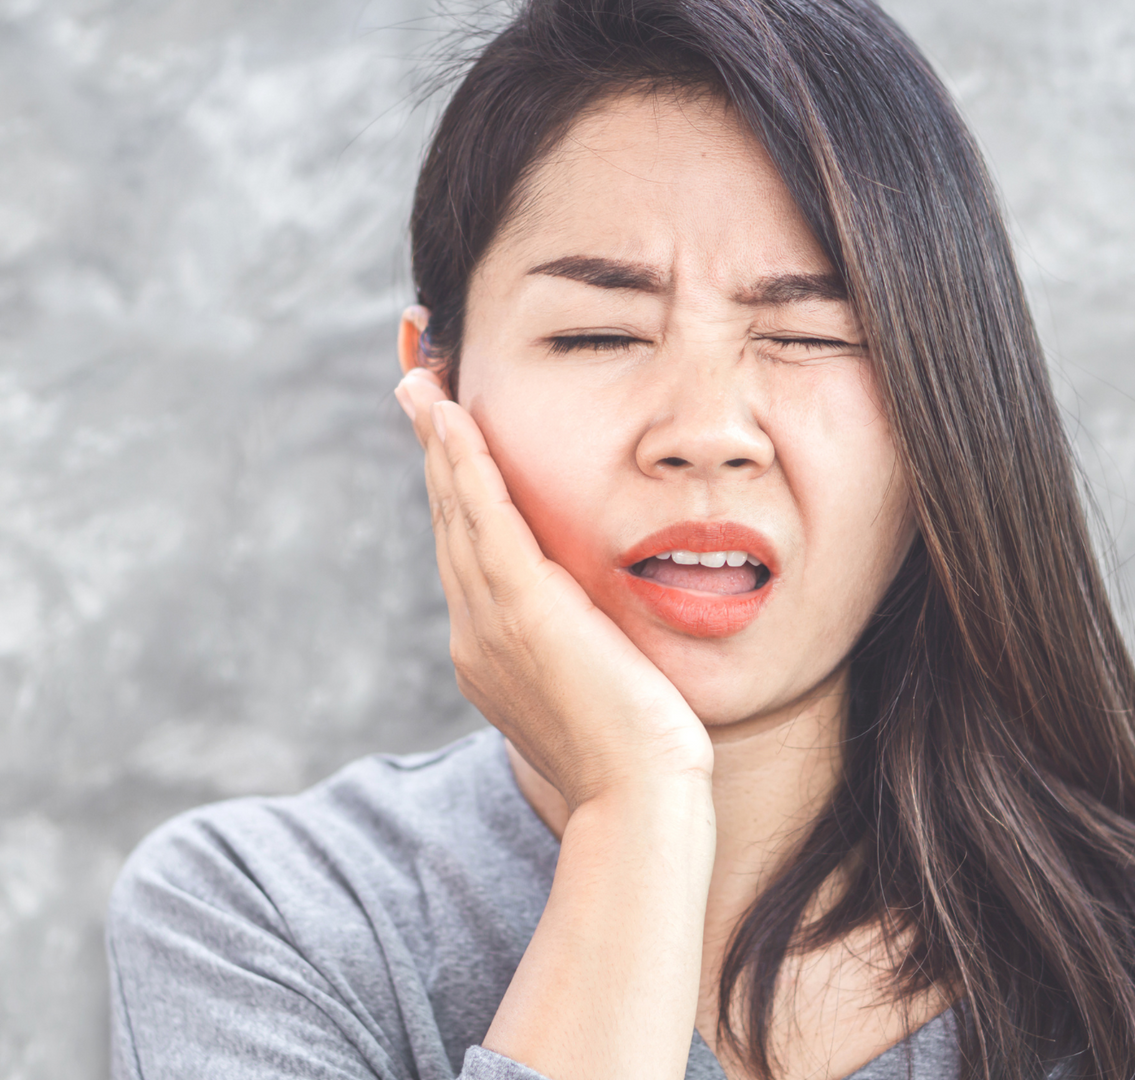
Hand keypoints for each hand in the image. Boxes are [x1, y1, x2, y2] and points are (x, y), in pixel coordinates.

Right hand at [395, 367, 713, 805]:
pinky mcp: (523, 610)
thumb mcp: (599, 689)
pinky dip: (467, 466)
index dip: (455, 493)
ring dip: (441, 443)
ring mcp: (492, 622)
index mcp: (492, 653)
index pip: (469, 554)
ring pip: (457, 513)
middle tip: (416, 390)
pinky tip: (456, 419)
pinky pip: (485, 521)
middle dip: (434, 454)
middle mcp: (476, 634)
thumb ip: (582, 649)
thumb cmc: (639, 755)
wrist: (638, 796)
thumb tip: (595, 627)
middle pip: (449, 523)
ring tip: (424, 385)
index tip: (448, 441)